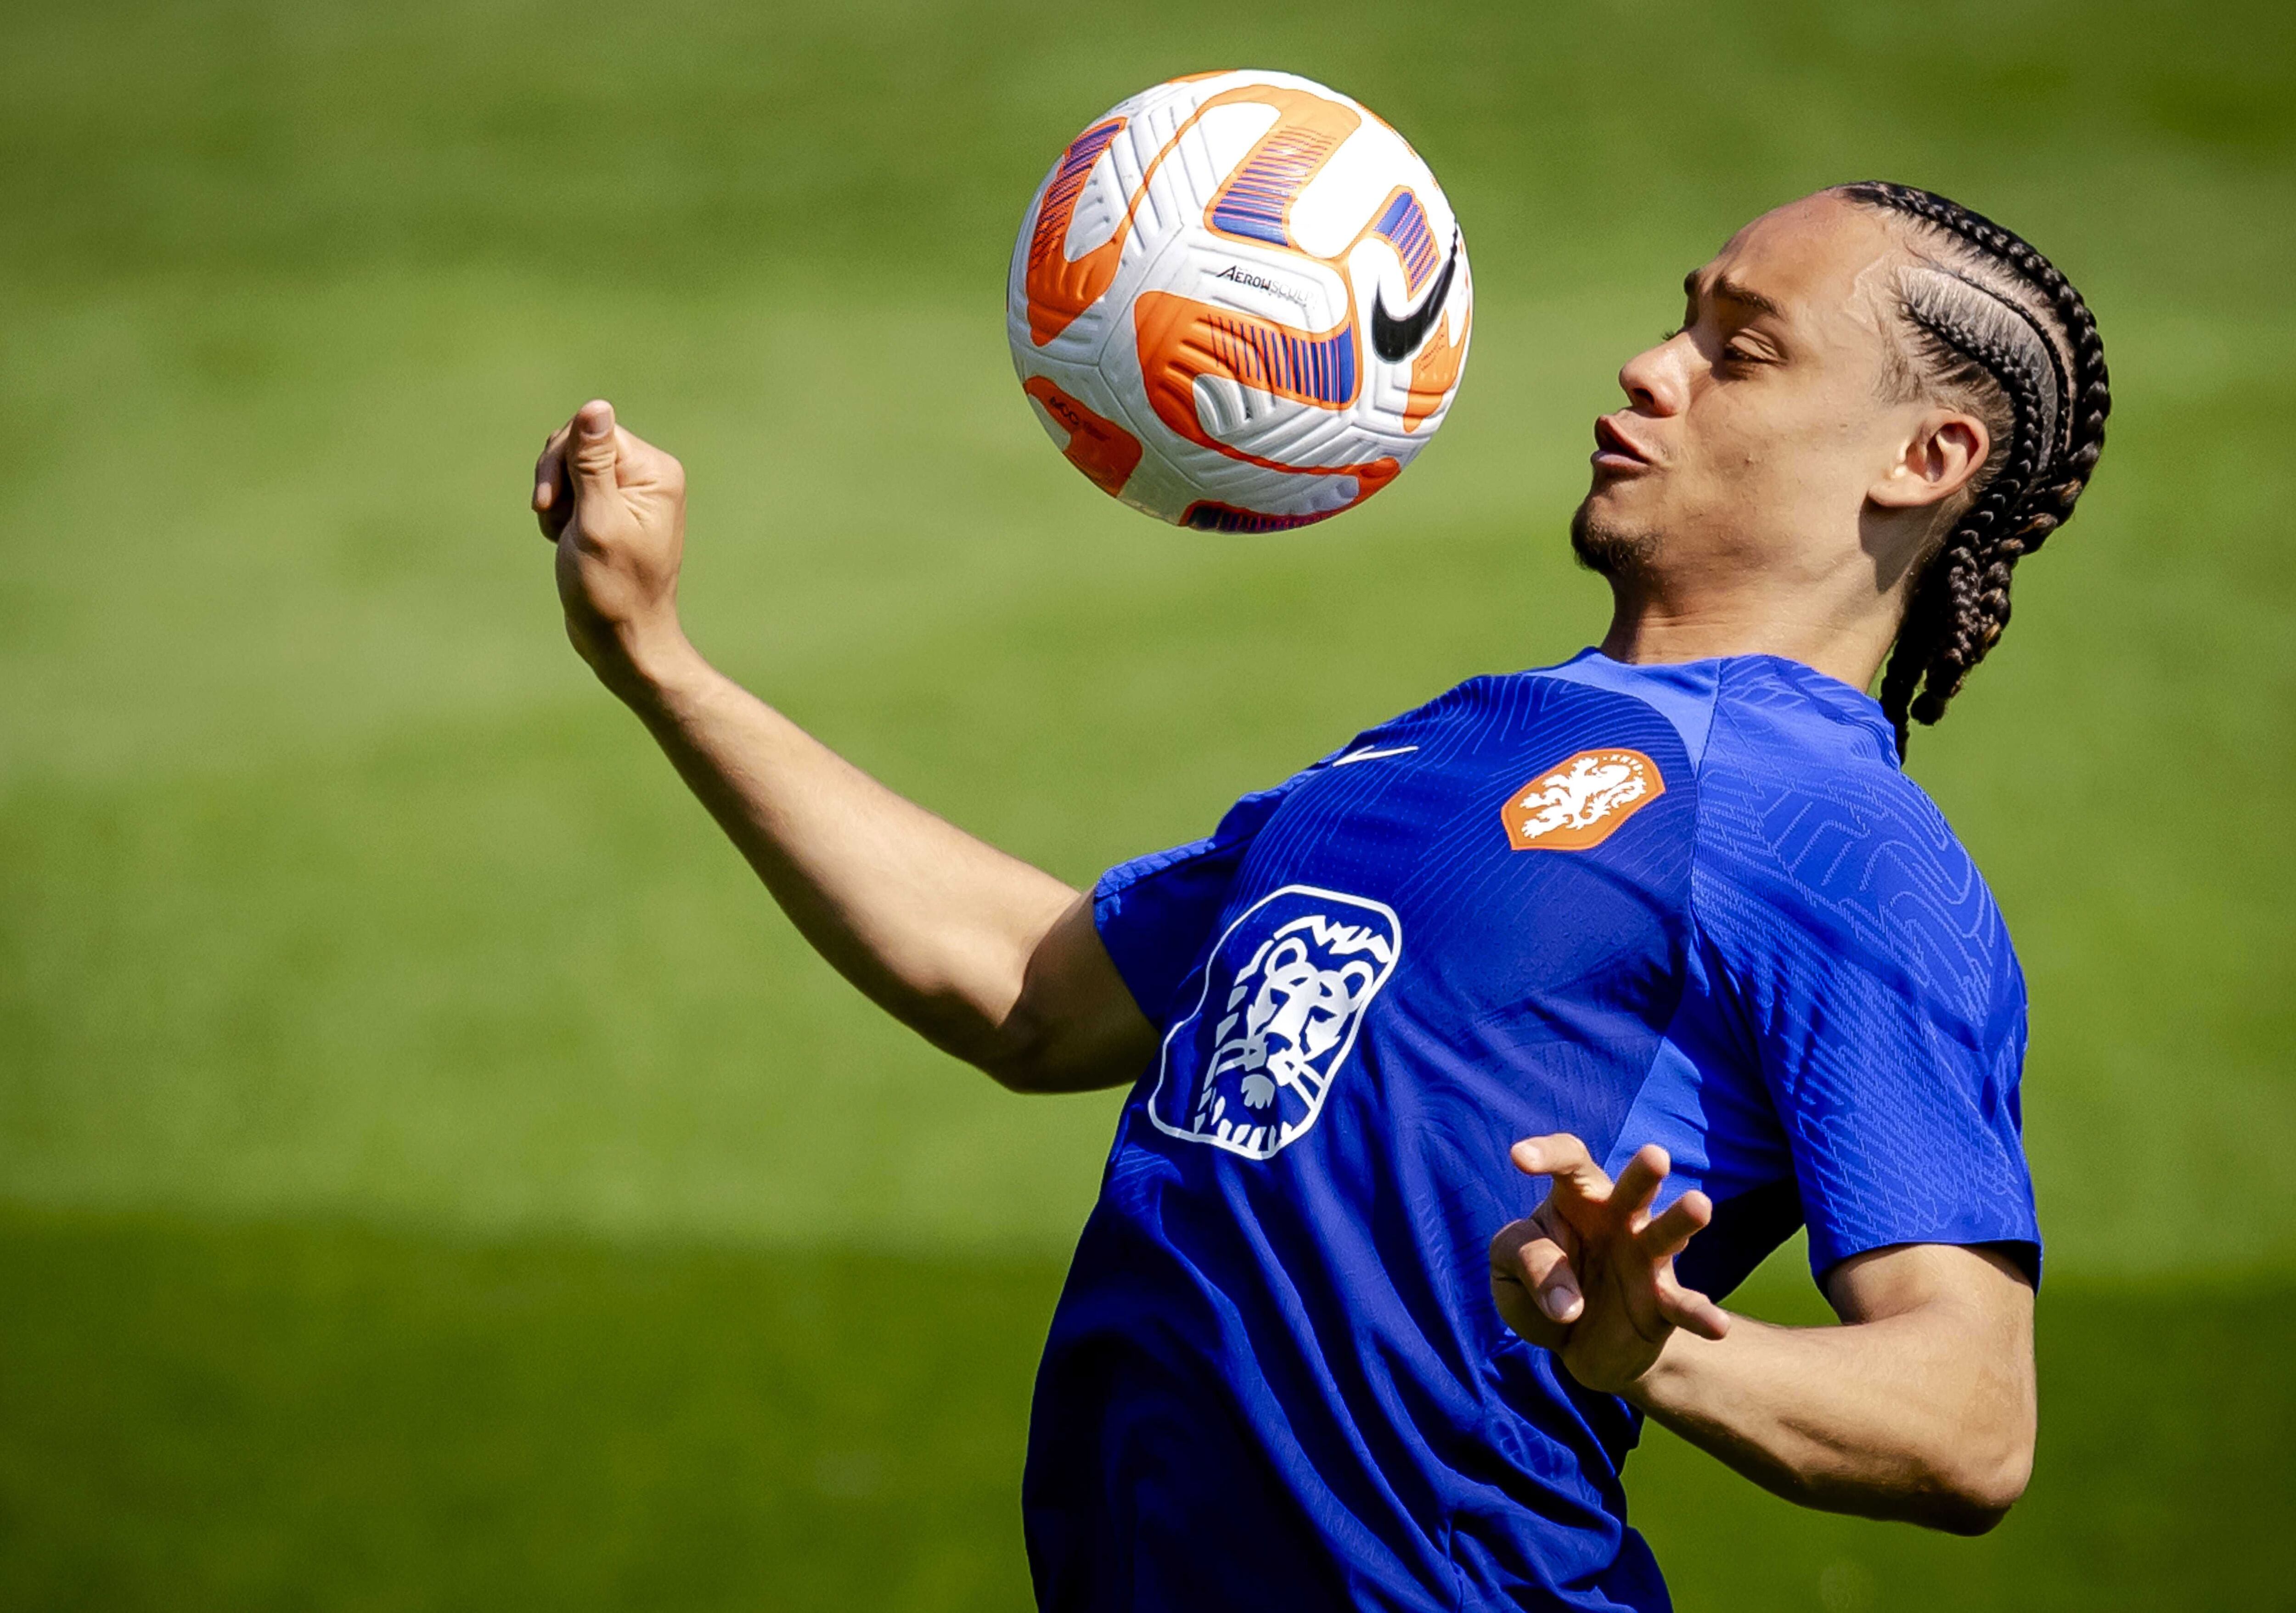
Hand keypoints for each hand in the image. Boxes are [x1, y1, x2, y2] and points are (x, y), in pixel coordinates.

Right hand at [531, 399, 691, 697]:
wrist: (621, 641)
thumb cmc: (611, 589)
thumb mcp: (596, 520)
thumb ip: (592, 463)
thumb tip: (595, 406)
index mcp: (654, 472)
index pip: (590, 431)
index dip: (560, 462)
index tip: (549, 504)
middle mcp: (648, 477)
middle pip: (576, 446)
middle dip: (555, 484)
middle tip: (556, 523)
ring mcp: (629, 495)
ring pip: (567, 471)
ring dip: (555, 503)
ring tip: (565, 539)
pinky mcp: (611, 513)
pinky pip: (571, 494)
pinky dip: (560, 518)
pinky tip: (567, 544)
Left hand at [1488, 1134, 1729, 1396]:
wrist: (1574, 1343)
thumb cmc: (1538, 1285)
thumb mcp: (1508, 1269)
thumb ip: (1526, 1262)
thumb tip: (1566, 1302)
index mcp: (1576, 1197)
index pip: (1568, 1161)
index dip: (1547, 1154)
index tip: (1519, 1158)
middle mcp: (1619, 1219)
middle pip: (1633, 1188)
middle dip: (1644, 1171)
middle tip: (1655, 1156)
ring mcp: (1646, 1259)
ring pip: (1667, 1233)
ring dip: (1682, 1220)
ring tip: (1700, 1206)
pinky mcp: (1663, 1303)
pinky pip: (1684, 1306)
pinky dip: (1701, 1314)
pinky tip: (1717, 1326)